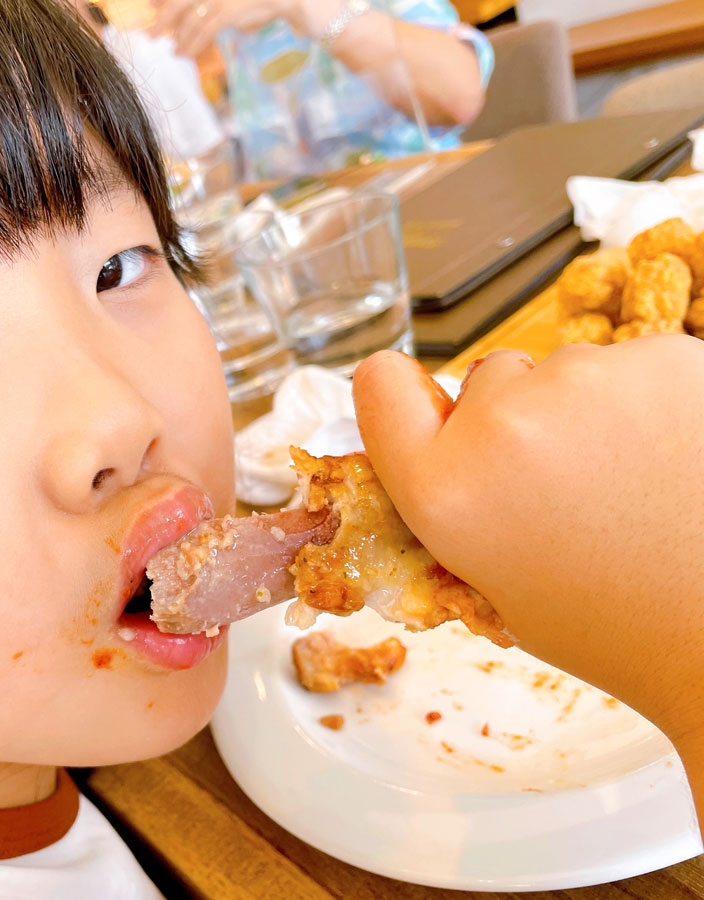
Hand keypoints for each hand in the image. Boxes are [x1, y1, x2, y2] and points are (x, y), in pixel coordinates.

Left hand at [149, 0, 332, 58]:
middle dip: (162, 18)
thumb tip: (188, 17)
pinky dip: (191, 44)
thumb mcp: (234, 0)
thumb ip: (211, 2)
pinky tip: (184, 53)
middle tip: (151, 34)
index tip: (150, 6)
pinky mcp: (228, 10)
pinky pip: (202, 31)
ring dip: (179, 37)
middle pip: (179, 0)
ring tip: (174, 50)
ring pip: (189, 19)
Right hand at [352, 341, 703, 748]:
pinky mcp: (666, 357)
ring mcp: (587, 381)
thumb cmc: (626, 628)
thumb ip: (454, 504)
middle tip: (571, 486)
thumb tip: (453, 449)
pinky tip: (679, 459)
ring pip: (570, 373)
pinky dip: (657, 401)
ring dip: (593, 410)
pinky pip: (638, 365)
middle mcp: (503, 424)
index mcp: (448, 490)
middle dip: (520, 418)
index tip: (430, 410)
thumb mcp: (496, 588)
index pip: (379, 386)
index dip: (406, 396)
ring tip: (638, 482)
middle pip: (490, 379)